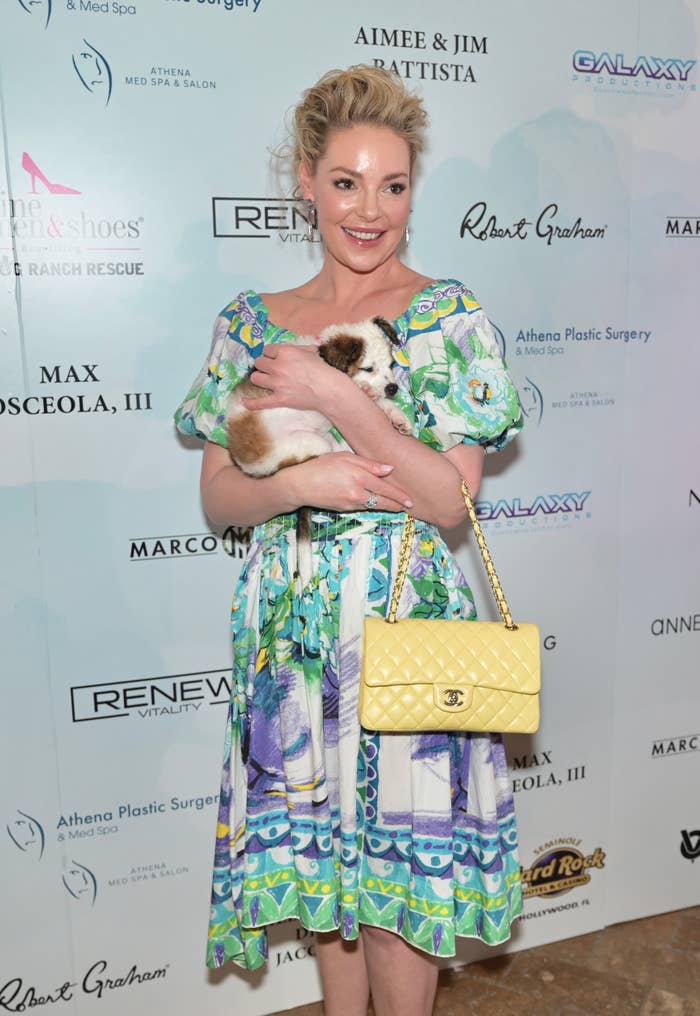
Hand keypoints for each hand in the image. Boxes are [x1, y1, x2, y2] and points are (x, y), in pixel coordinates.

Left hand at [244, 343, 343, 413]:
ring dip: (259, 378)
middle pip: (259, 362)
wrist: (329, 389)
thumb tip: (289, 349)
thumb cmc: (323, 369)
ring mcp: (277, 384)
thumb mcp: (310, 351)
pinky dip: (251, 403)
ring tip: (264, 380)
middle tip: (270, 369)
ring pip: (255, 378)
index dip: (271, 354)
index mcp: (286, 352)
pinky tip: (244, 401)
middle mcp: (278, 366)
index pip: (267, 349)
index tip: (275, 357)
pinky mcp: (279, 399)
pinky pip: (259, 402)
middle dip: (264, 365)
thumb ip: (296, 348)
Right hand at [289, 452, 413, 512]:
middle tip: (408, 506)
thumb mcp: (344, 457)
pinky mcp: (345, 509)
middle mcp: (357, 492)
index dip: (399, 495)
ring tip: (397, 505)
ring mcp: (351, 503)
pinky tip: (375, 502)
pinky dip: (371, 505)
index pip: (385, 488)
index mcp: (359, 476)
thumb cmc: (321, 466)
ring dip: (386, 506)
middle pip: (383, 501)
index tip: (410, 500)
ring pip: (374, 506)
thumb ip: (369, 464)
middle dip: (397, 505)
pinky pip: (362, 507)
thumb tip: (389, 469)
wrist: (299, 485)